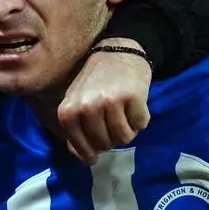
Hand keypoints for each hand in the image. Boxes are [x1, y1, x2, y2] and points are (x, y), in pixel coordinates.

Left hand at [56, 39, 151, 162]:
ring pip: (123, 138)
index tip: (96, 151)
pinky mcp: (132, 97)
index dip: (90, 153)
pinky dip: (140, 119)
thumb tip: (81, 157)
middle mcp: (86, 108)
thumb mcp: (75, 103)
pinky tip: (133, 105)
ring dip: (127, 130)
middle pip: (104, 145)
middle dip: (110, 139)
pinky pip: (140, 125)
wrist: (117, 52)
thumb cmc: (93, 82)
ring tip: (123, 114)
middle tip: (112, 122)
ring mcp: (109, 102)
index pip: (80, 148)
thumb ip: (75, 129)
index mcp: (68, 111)